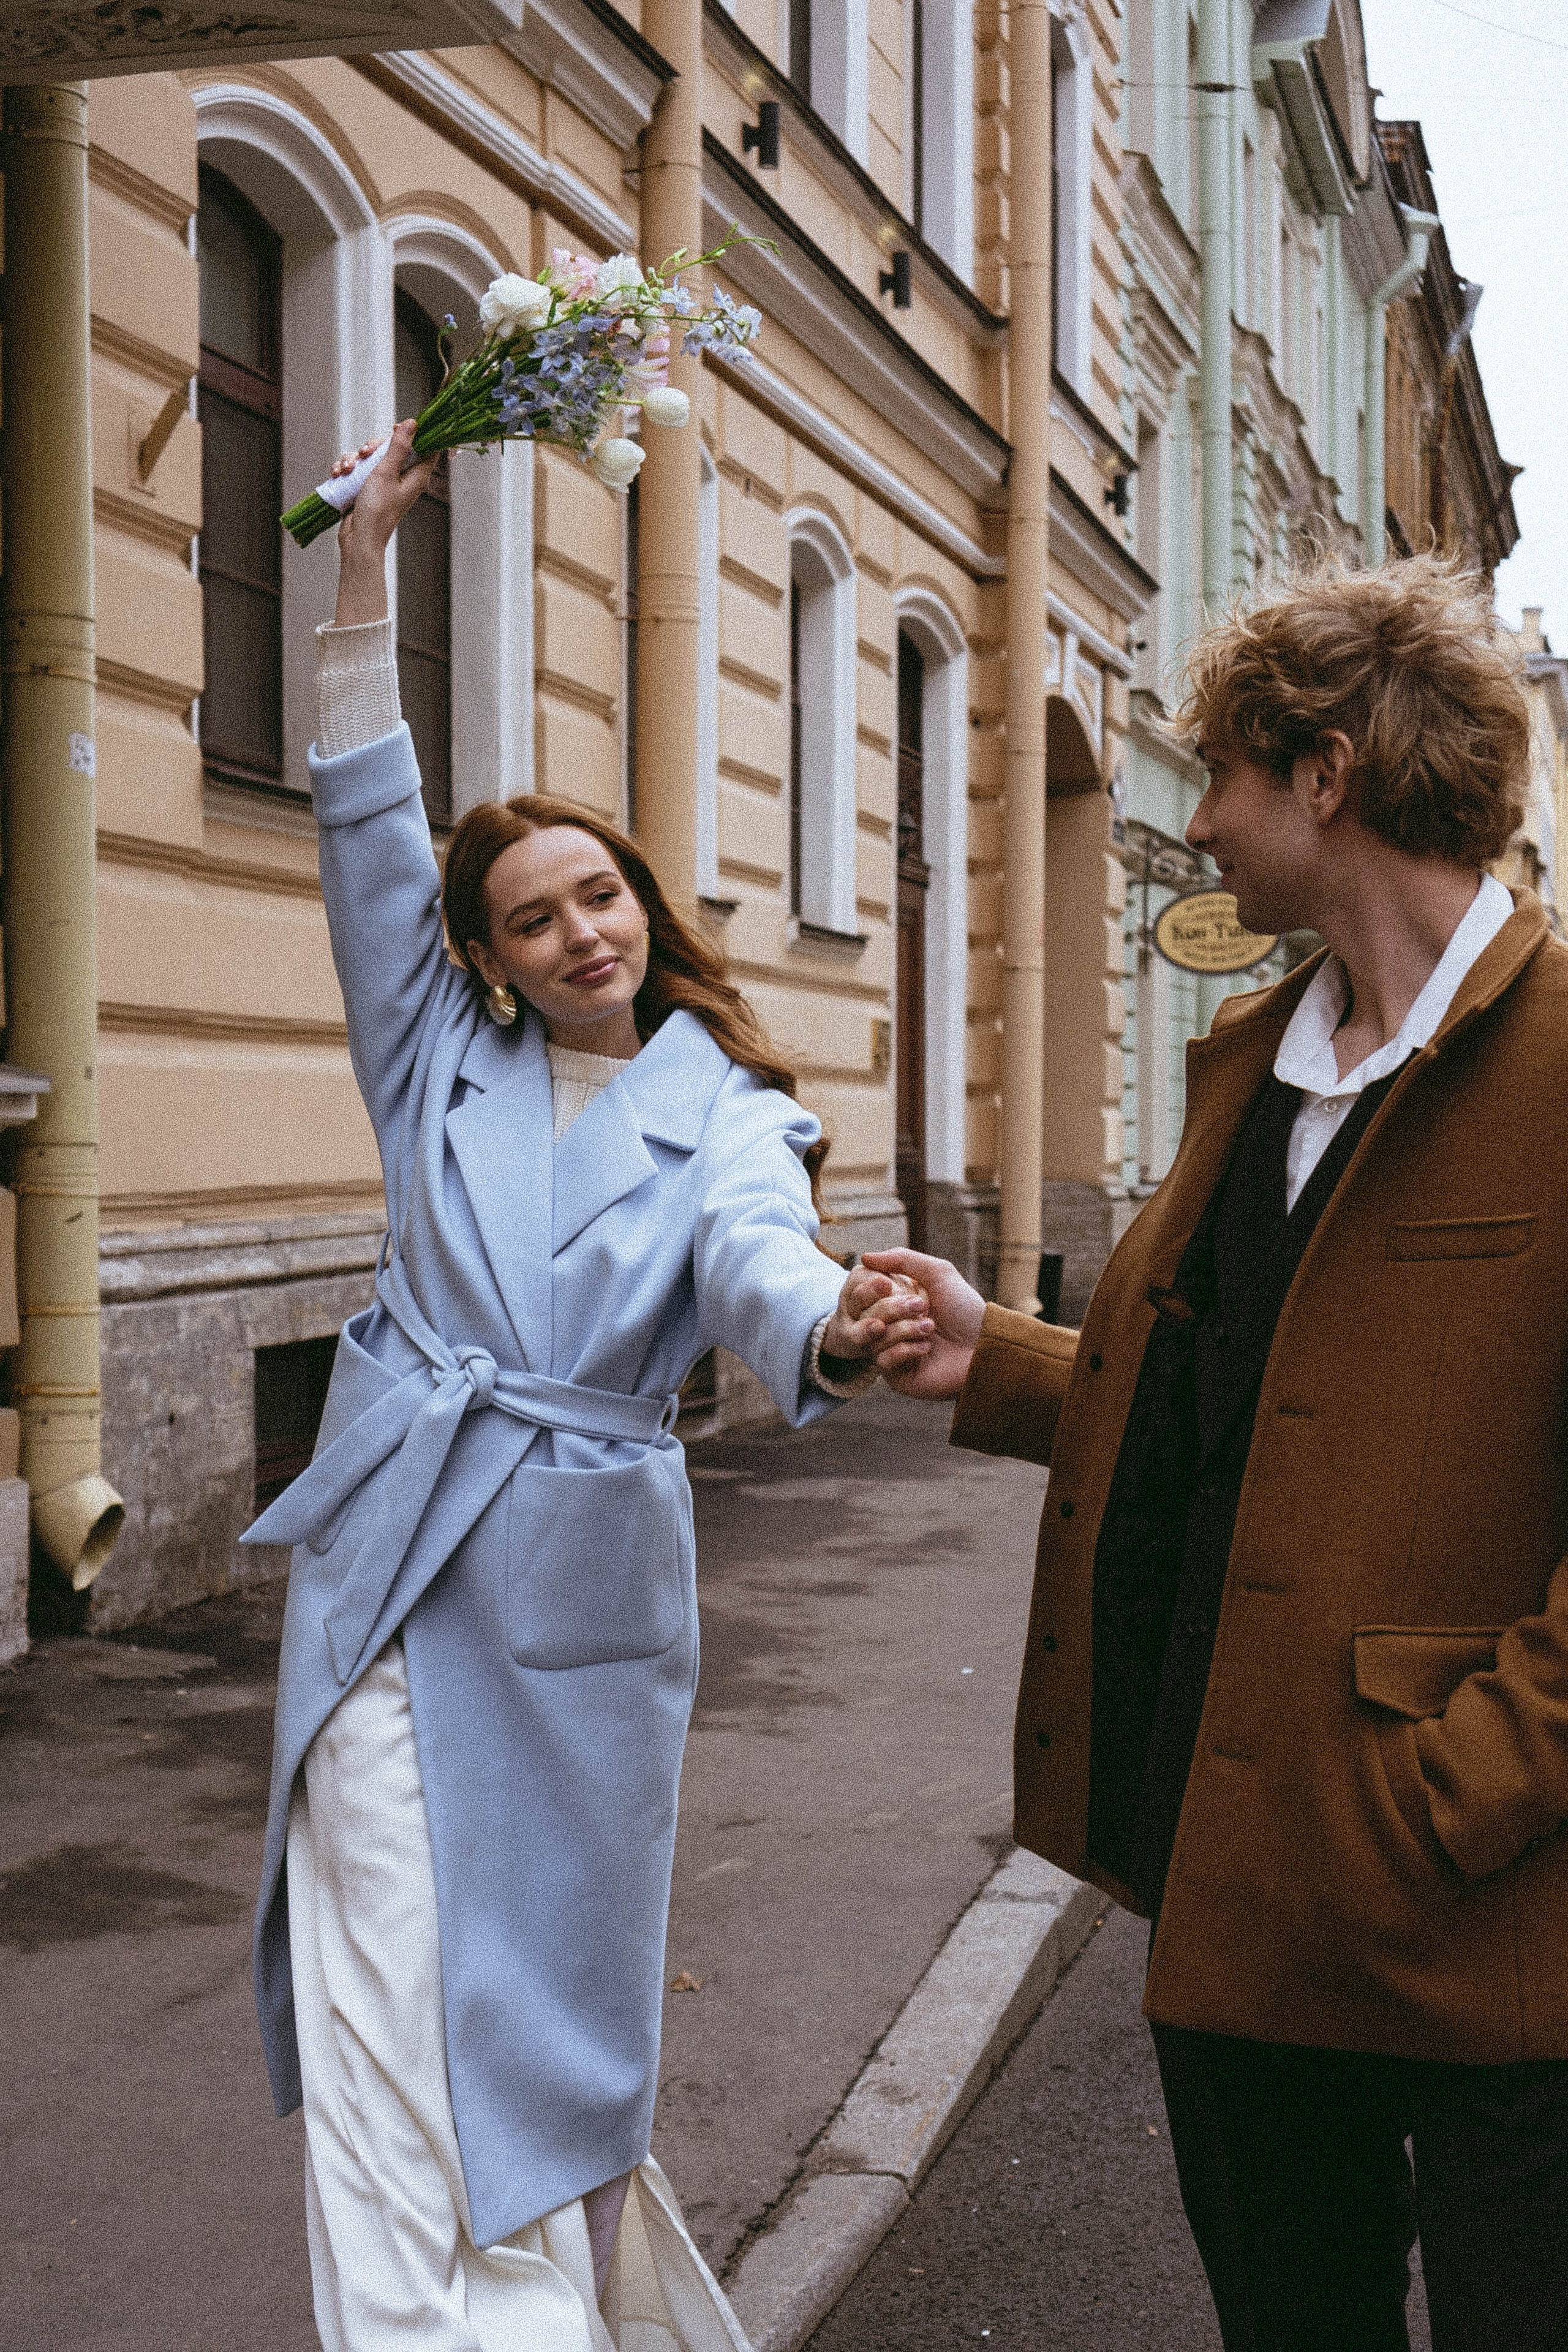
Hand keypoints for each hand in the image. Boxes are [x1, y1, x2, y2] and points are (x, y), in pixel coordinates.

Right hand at [333, 419, 438, 625]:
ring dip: (354, 459)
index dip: (415, 434)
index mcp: (416, 476)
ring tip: (347, 470)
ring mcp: (384, 482)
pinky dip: (347, 469)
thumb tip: (412, 424)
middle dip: (373, 446)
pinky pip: (358, 469)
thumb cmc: (376, 509)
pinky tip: (339, 475)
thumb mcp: (386, 472)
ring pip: (370, 457)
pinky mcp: (367, 487)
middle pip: (392, 447)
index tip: (397, 427)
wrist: (358, 538)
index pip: (427, 448)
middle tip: (366, 453)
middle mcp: (402, 478)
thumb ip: (398, 447)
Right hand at [858, 1249, 983, 1399]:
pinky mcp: (899, 1375)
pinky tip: (926, 1349)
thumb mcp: (938, 1273)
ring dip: (904, 1329)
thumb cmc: (965, 1309)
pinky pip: (883, 1360)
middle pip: (867, 1315)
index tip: (888, 1284)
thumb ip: (903, 1259)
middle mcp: (892, 1326)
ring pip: (875, 1337)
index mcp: (897, 1302)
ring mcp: (894, 1351)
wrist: (985, 1345)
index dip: (872, 1289)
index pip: (865, 1295)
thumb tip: (864, 1257)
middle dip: (893, 1308)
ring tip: (930, 1328)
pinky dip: (904, 1350)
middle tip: (921, 1307)